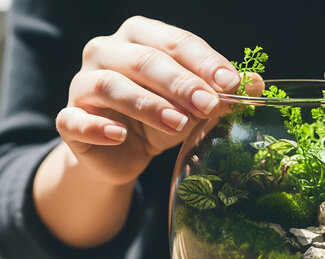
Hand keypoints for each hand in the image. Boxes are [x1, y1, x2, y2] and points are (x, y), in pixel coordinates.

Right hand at [57, 16, 241, 184]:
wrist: (123, 154)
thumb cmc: (160, 119)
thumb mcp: (194, 106)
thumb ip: (221, 93)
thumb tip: (256, 84)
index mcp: (141, 38)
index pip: (175, 41)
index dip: (204, 61)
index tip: (231, 83)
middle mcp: (107, 52)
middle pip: (144, 60)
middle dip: (181, 83)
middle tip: (209, 105)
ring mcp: (83, 84)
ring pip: (111, 85)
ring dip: (148, 104)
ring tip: (179, 123)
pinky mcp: (68, 118)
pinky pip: (75, 120)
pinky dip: (98, 127)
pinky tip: (121, 136)